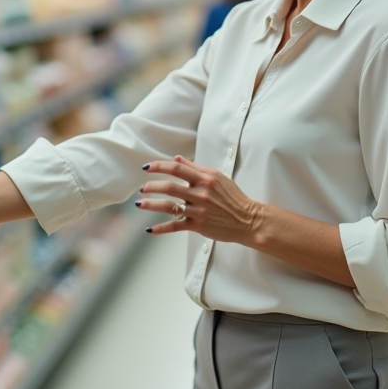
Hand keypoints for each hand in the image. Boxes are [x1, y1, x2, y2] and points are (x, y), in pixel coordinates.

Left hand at [137, 156, 263, 244]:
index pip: (178, 168)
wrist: (248, 219)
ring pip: (169, 206)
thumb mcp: (218, 177)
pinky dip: (161, 228)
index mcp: (205, 178)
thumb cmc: (233, 198)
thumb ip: (197, 168)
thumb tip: (178, 159)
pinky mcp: (198, 225)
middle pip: (170, 187)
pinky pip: (176, 226)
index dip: (160, 166)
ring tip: (140, 204)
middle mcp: (201, 193)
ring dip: (151, 204)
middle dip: (152, 186)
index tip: (147, 167)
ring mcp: (199, 210)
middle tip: (142, 187)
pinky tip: (150, 229)